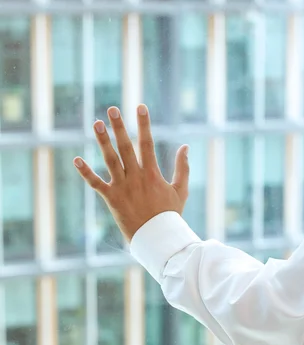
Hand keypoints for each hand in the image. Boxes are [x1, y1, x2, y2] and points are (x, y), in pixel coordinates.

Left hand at [73, 105, 189, 241]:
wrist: (157, 238)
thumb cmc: (170, 215)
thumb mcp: (180, 190)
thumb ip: (182, 168)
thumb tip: (185, 147)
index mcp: (152, 174)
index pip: (147, 143)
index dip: (144, 124)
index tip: (140, 106)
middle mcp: (135, 177)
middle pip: (125, 147)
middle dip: (119, 127)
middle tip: (112, 109)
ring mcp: (122, 187)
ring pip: (110, 159)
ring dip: (103, 141)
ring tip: (96, 123)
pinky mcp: (111, 198)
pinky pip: (96, 183)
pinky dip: (86, 172)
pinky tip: (76, 159)